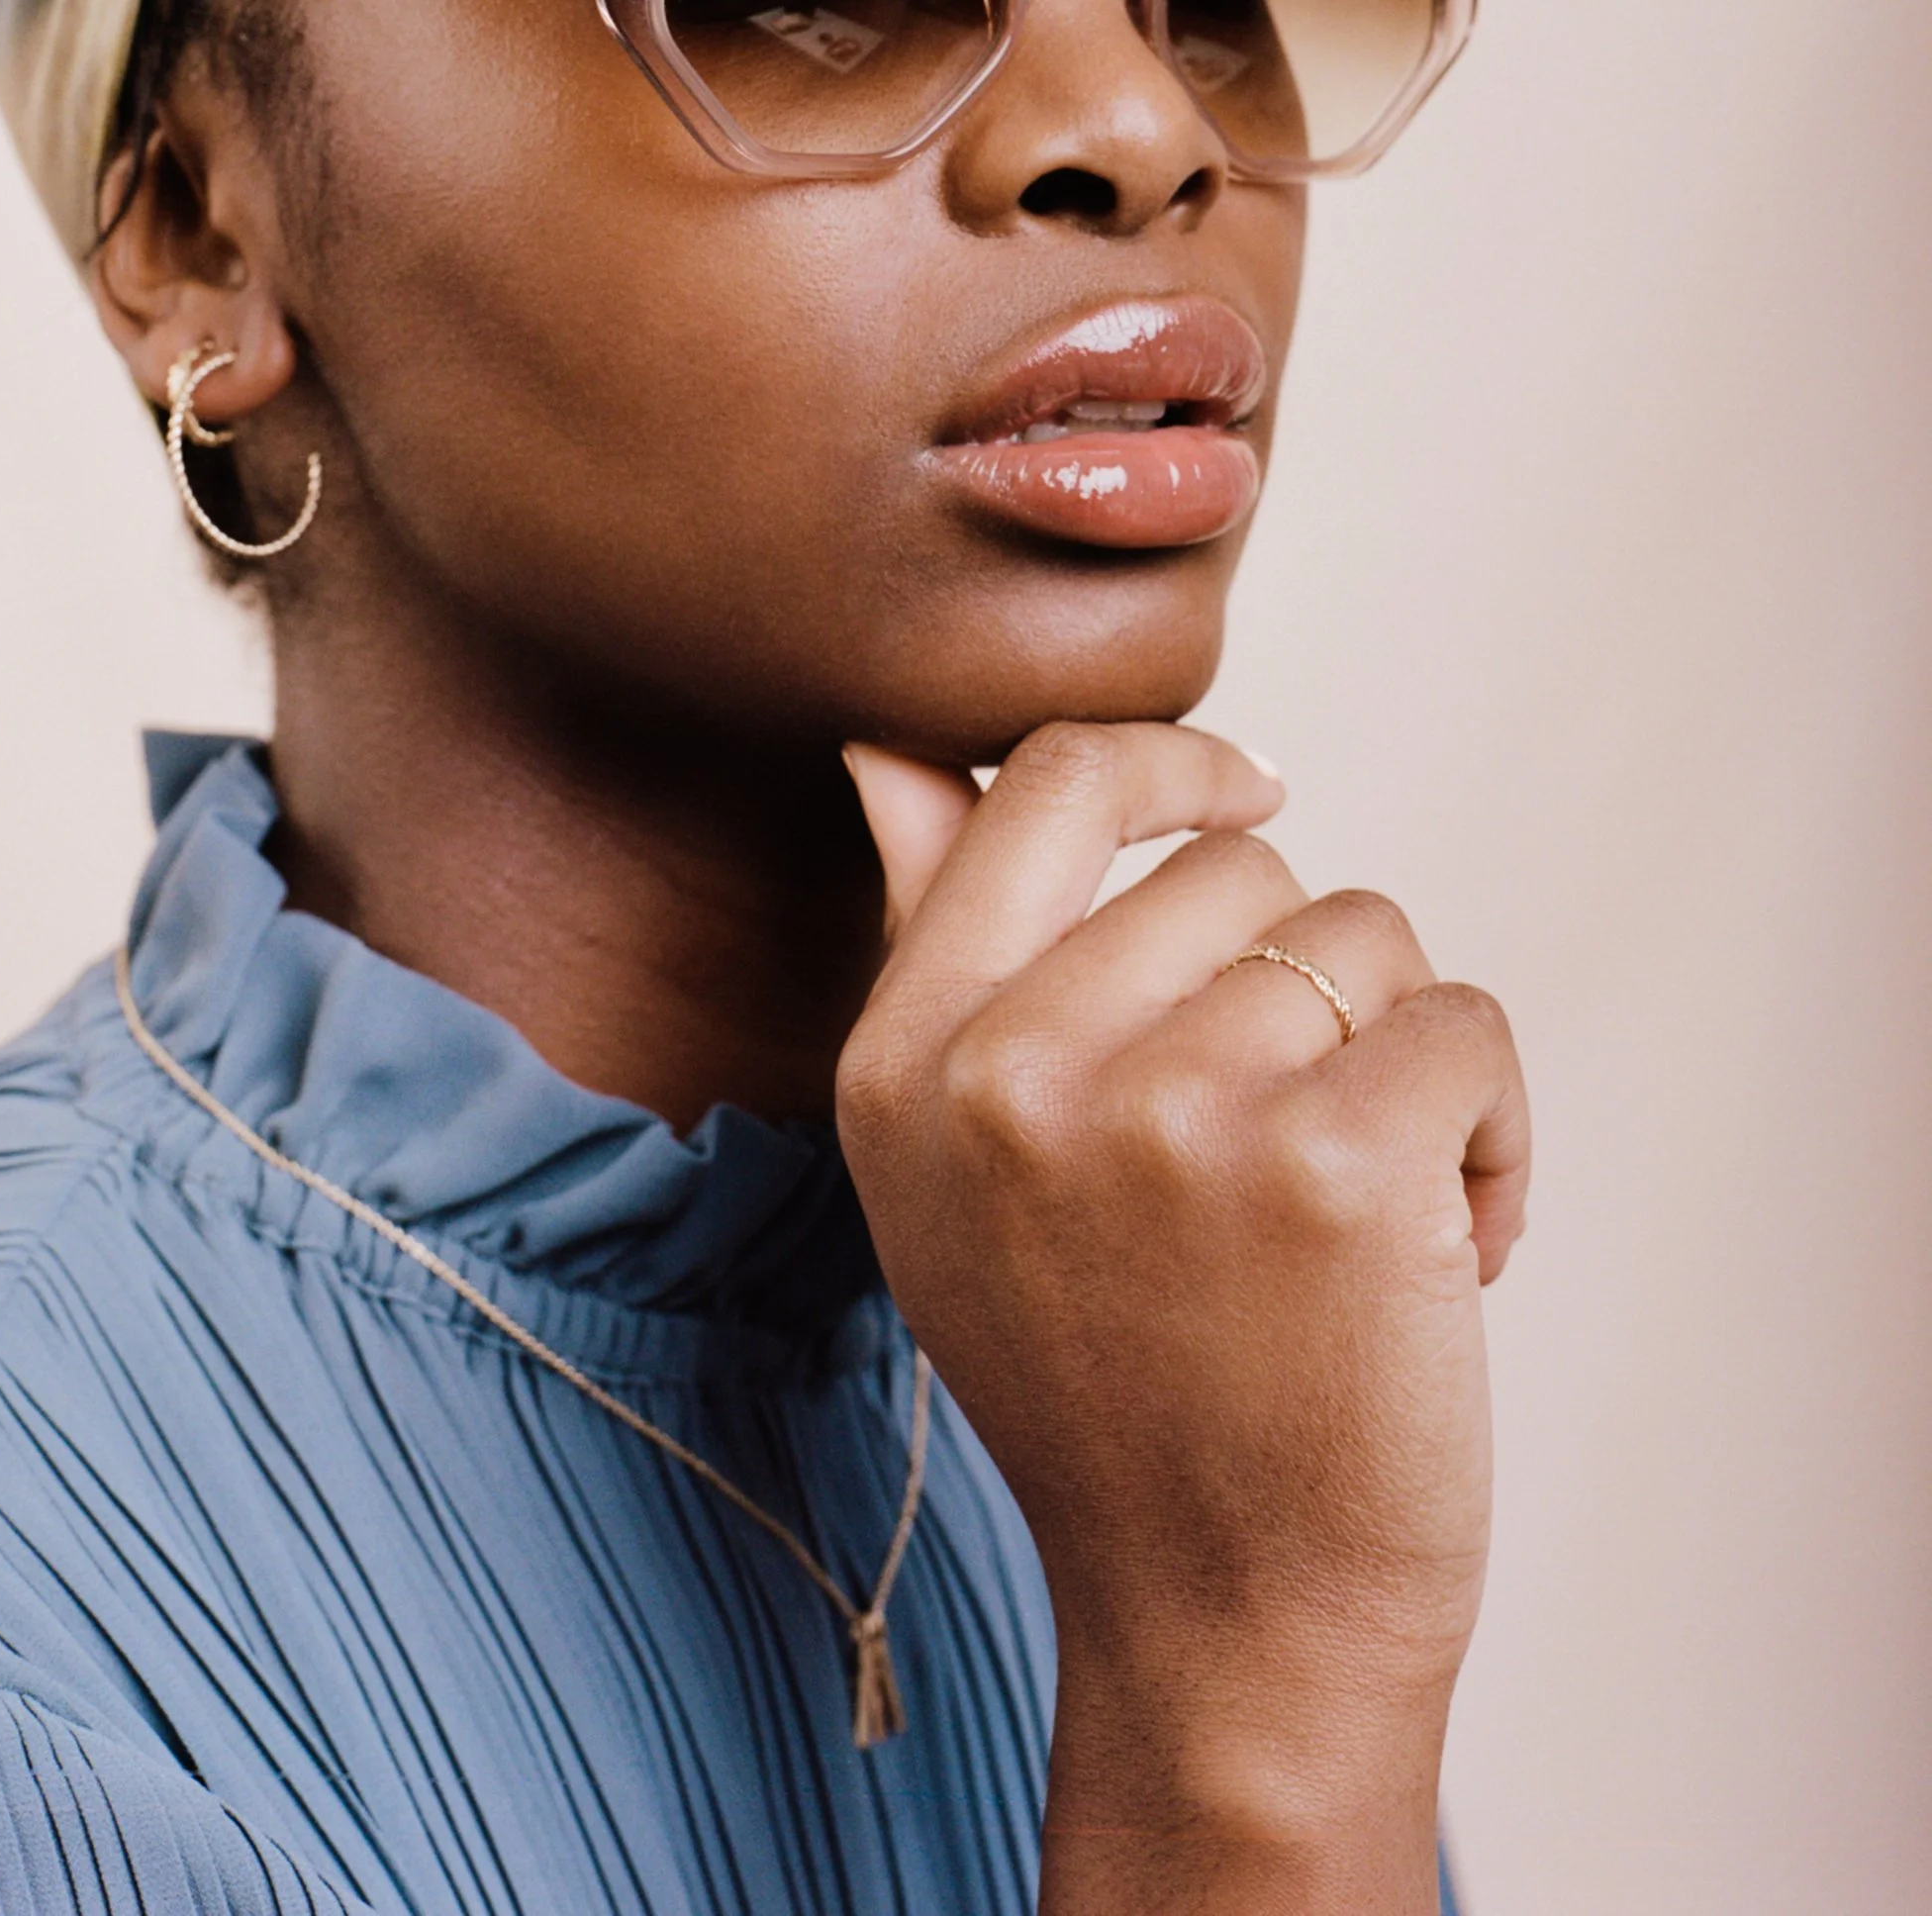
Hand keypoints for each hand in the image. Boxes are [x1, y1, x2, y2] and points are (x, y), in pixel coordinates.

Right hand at [836, 724, 1528, 1915]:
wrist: (1229, 1624)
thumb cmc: (1115, 1383)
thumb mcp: (957, 1173)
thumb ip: (934, 953)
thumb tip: (890, 759)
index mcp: (905, 1061)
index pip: (1044, 784)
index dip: (1170, 759)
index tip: (1247, 791)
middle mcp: (1011, 1074)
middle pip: (1235, 866)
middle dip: (1299, 982)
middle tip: (1283, 1142)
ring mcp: (1169, 1113)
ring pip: (1362, 939)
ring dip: (1398, 1056)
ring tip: (1354, 1211)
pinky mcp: (1330, 1159)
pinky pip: (1462, 1021)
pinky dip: (1492, 1123)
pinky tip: (1451, 1241)